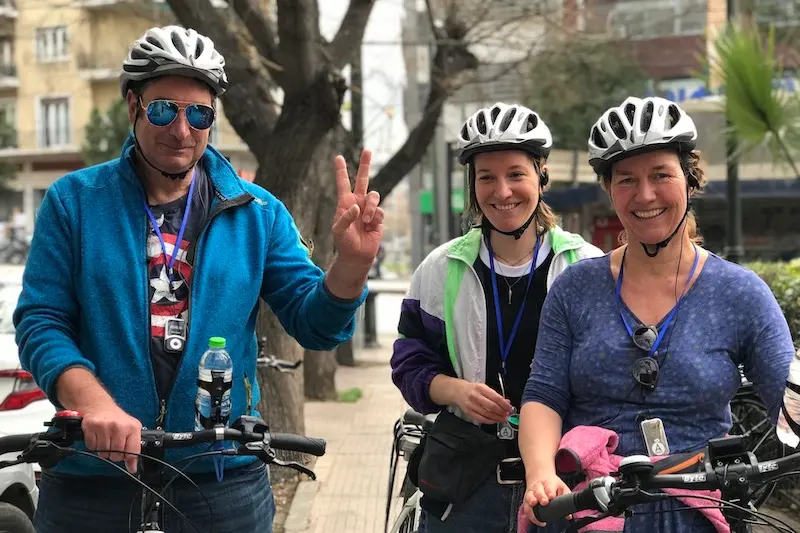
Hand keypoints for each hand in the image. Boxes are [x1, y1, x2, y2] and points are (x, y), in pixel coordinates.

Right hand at [81, 401, 141, 472]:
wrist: (99, 405)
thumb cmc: (116, 419)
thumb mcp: (130, 430)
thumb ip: (133, 449)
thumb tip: (132, 468)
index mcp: (132, 427)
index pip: (132, 453)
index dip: (127, 458)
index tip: (124, 456)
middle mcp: (119, 426)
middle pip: (116, 455)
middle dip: (114, 454)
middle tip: (113, 444)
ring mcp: (104, 427)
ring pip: (103, 453)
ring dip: (103, 450)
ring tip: (105, 439)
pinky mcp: (91, 427)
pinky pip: (92, 447)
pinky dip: (94, 445)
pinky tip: (97, 436)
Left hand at [331, 149, 383, 265]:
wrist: (357, 255)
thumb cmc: (344, 242)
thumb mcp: (339, 230)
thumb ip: (345, 217)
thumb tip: (357, 207)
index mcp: (345, 203)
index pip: (343, 183)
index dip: (341, 171)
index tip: (338, 157)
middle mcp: (357, 202)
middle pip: (363, 179)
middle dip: (365, 165)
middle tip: (367, 150)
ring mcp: (369, 209)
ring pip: (374, 196)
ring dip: (370, 207)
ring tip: (365, 220)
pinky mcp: (378, 218)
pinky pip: (379, 211)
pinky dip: (375, 218)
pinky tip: (370, 226)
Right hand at [455, 381, 512, 423]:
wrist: (457, 391)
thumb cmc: (472, 389)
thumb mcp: (484, 387)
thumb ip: (495, 395)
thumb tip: (506, 402)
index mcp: (481, 388)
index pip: (495, 397)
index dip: (504, 404)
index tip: (509, 408)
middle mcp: (475, 396)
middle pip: (491, 407)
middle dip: (501, 412)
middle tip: (507, 414)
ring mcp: (471, 405)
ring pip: (487, 414)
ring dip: (497, 418)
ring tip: (503, 418)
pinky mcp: (469, 412)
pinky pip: (481, 419)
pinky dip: (489, 421)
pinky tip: (495, 420)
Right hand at [523, 472, 571, 525]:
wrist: (539, 476)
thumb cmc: (552, 485)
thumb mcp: (562, 488)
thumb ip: (566, 500)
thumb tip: (568, 516)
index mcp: (548, 483)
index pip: (549, 487)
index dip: (550, 491)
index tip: (552, 496)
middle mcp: (538, 487)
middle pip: (538, 491)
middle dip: (541, 497)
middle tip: (544, 502)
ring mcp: (531, 492)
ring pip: (529, 498)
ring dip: (532, 505)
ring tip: (536, 513)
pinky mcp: (526, 499)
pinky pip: (526, 507)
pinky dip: (530, 515)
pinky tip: (536, 520)